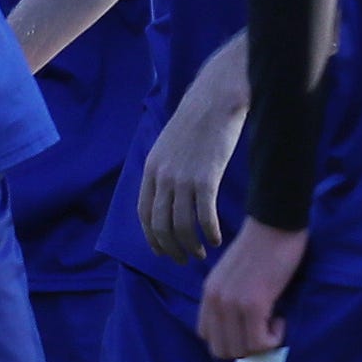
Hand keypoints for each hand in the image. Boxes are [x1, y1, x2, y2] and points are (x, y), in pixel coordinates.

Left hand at [139, 86, 246, 260]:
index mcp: (150, 170)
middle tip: (184, 260)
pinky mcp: (206, 178)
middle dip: (170, 248)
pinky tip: (217, 240)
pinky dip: (209, 232)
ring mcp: (182, 178)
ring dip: (190, 246)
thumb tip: (168, 194)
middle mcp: (162, 177)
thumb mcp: (168, 146)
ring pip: (181, 225)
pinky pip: (204, 216)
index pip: (144, 214)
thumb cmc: (196, 123)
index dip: (152, 238)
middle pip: (160, 225)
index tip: (162, 252)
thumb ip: (165, 170)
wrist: (214, 100)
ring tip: (201, 254)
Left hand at [197, 218, 306, 359]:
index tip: (252, 327)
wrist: (275, 226)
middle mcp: (213, 300)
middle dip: (247, 348)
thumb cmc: (263, 250)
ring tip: (274, 320)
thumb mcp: (234, 277)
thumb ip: (230, 301)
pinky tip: (281, 318)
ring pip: (241, 350)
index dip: (232, 340)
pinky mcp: (252, 303)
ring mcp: (230, 302)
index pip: (207, 336)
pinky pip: (259, 342)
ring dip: (263, 344)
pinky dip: (274, 338)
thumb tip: (242, 333)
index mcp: (208, 294)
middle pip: (222, 350)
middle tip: (266, 329)